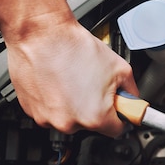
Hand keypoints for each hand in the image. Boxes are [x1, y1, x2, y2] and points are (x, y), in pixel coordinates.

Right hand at [6, 20, 137, 136]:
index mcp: (95, 118)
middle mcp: (70, 123)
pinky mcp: (32, 111)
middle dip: (95, 107)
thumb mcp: (120, 68)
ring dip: (74, 105)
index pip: (117, 130)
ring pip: (70, 119)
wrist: (40, 34)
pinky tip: (58, 82)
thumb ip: (131, 92)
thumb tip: (132, 101)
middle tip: (92, 85)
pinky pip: (51, 112)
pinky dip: (56, 101)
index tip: (117, 108)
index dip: (119, 115)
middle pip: (92, 124)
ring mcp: (48, 119)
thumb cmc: (74, 48)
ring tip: (73, 80)